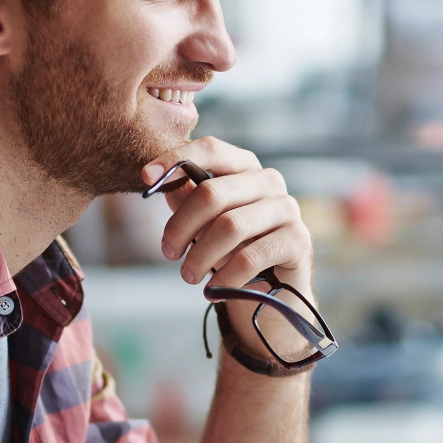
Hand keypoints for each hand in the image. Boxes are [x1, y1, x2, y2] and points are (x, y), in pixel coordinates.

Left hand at [145, 138, 315, 325]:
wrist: (274, 293)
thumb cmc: (234, 249)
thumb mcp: (205, 224)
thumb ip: (187, 199)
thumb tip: (161, 182)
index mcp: (244, 167)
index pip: (211, 149)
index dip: (175, 159)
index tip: (145, 178)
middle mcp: (269, 181)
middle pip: (213, 193)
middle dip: (181, 226)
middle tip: (168, 253)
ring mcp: (287, 209)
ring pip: (230, 227)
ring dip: (200, 257)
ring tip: (189, 277)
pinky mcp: (298, 240)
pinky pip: (250, 257)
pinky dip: (225, 276)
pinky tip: (214, 290)